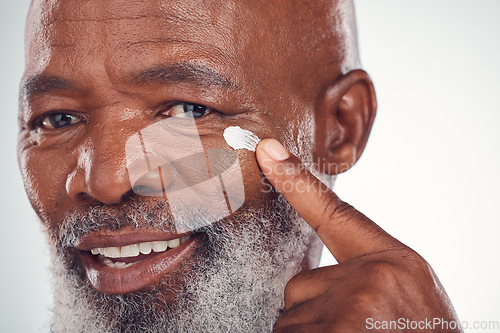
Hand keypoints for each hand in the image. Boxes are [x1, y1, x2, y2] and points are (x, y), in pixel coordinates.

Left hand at [256, 139, 460, 332]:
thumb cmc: (424, 331)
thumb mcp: (408, 296)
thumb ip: (364, 277)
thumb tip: (305, 286)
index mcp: (394, 261)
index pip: (336, 214)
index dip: (297, 181)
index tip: (267, 151)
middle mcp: (371, 277)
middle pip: (298, 287)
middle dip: (312, 312)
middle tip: (352, 330)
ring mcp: (351, 309)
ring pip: (290, 320)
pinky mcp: (336, 332)